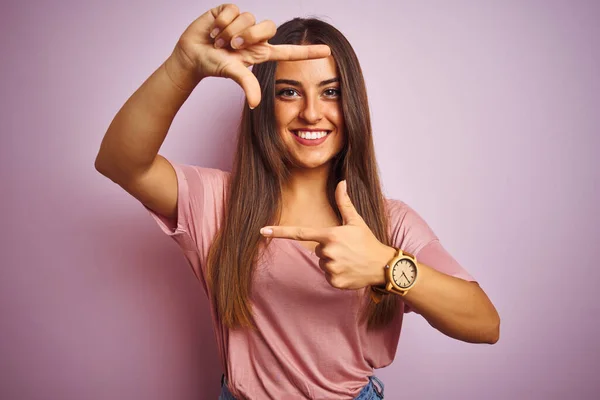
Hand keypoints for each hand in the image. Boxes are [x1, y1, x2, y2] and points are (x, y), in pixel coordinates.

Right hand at [170, 4, 330, 106]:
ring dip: (230, 31)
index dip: (308, 52)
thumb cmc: (213, 66)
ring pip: (247, 18)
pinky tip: (214, 30)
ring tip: (219, 41)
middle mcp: (255, 36)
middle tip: (232, 46)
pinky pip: (232, 10)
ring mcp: (243, 22)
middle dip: (248, 35)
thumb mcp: (232, 73)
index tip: (328, 51)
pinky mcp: (229, 11)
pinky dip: (221, 22)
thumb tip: (255, 104)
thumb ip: (247, 84)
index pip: (290, 51)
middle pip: (268, 27)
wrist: (192, 56)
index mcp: (261, 52)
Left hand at [260, 181, 395, 289]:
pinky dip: (337, 274)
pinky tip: (349, 270)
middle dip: (329, 249)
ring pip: (322, 263)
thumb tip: (341, 182)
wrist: (383, 265)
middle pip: (317, 250)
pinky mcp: (334, 282)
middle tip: (346, 249)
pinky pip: (328, 276)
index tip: (263, 231)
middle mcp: (328, 251)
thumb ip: (344, 203)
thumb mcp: (356, 221)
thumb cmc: (368, 241)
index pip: (300, 233)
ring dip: (333, 262)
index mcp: (330, 235)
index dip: (280, 231)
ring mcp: (331, 268)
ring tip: (349, 260)